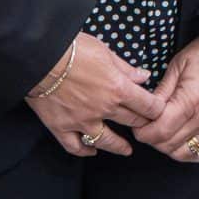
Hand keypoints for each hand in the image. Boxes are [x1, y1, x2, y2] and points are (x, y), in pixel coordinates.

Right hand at [26, 33, 164, 156]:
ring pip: (106, 141)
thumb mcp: (104, 51)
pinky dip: (85, 150)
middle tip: (145, 127)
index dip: (156, 109)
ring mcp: (82, 121)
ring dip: (119, 146)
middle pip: (130, 122)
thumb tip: (143, 76)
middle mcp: (103, 108)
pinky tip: (92, 150)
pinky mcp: (61, 127)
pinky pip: (76, 146)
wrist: (39, 57)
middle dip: (141, 124)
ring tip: (126, 150)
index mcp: (117, 88)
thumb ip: (125, 68)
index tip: (158, 111)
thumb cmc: (72, 48)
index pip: (147, 105)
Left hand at [134, 28, 198, 163]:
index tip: (137, 124)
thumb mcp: (177, 65)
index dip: (143, 131)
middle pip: (168, 144)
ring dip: (165, 146)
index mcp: (192, 99)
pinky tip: (177, 139)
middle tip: (145, 126)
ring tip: (161, 131)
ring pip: (181, 153)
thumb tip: (144, 109)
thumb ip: (160, 91)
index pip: (160, 130)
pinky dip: (184, 151)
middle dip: (150, 138)